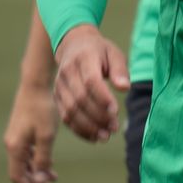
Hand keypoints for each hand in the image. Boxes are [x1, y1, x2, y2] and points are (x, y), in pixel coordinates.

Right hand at [4, 78, 59, 182]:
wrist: (35, 84)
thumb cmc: (42, 109)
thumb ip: (43, 159)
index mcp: (15, 147)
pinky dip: (37, 160)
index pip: (18, 177)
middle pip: (20, 171)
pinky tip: (49, 161)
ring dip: (37, 172)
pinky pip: (27, 152)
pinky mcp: (20, 130)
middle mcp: (11, 144)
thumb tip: (39, 181)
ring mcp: (15, 137)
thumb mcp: (47, 136)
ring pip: (24, 162)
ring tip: (54, 179)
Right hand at [53, 25, 129, 142]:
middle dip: (98, 116)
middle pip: (80, 99)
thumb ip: (120, 70)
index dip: (102, 98)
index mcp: (84, 58)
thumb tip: (125, 88)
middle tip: (114, 127)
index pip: (91, 81)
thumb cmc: (99, 51)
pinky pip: (66, 117)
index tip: (116, 111)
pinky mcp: (57, 97)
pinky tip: (94, 137)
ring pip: (71, 111)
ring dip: (89, 127)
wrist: (74, 45)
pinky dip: (79, 130)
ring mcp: (60, 85)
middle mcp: (68, 72)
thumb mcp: (114, 53)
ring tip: (106, 136)